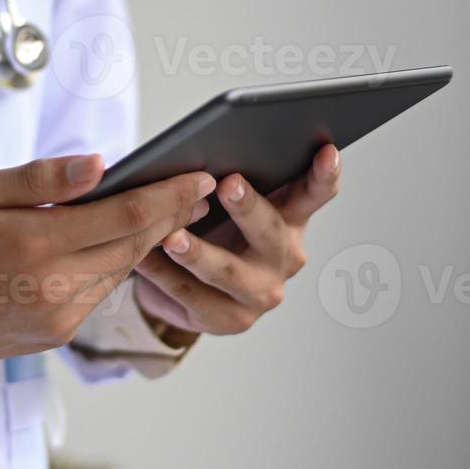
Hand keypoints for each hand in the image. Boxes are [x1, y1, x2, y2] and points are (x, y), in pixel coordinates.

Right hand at [0, 155, 214, 372]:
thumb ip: (40, 179)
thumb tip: (100, 164)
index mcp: (35, 244)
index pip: (125, 214)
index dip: (169, 195)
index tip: (199, 177)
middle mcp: (53, 289)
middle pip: (133, 246)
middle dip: (170, 217)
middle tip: (200, 191)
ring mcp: (55, 320)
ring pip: (118, 274)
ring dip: (145, 244)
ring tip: (168, 214)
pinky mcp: (51, 339)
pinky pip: (95, 296)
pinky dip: (111, 269)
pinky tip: (118, 247)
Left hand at [132, 144, 340, 336]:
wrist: (188, 285)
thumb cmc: (212, 227)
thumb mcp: (228, 201)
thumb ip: (231, 176)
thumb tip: (202, 149)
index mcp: (292, 217)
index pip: (316, 193)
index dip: (324, 174)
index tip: (326, 151)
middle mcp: (284, 256)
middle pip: (270, 230)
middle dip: (248, 207)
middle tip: (229, 183)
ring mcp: (260, 292)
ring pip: (228, 271)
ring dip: (198, 252)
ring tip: (170, 237)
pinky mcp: (229, 319)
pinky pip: (192, 295)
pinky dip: (164, 275)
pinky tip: (143, 259)